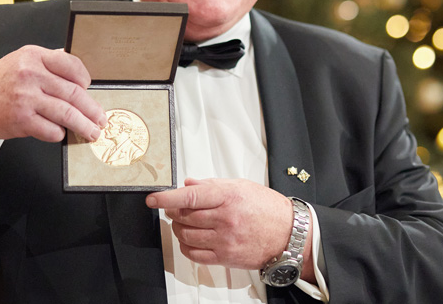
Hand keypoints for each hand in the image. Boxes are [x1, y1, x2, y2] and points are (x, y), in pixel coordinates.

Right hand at [0, 45, 107, 152]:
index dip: (85, 79)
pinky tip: (62, 133)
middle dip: (92, 109)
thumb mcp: (20, 62)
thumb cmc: (0, 84)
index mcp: (33, 56)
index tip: (90, 88)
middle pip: (73, 92)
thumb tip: (77, 70)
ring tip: (92, 131)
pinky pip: (52, 129)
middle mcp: (29, 74)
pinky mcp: (21, 120)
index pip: (71, 65)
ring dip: (84, 125)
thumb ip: (47, 62)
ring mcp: (25, 97)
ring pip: (66, 113)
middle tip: (101, 118)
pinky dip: (60, 133)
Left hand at [146, 178, 298, 269]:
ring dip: (179, 229)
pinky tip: (190, 239)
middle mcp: (225, 219)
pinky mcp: (225, 257)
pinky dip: (186, 246)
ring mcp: (225, 240)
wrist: (289, 233)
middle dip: (174, 212)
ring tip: (184, 223)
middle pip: (185, 216)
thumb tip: (189, 184)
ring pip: (186, 235)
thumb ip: (212, 185)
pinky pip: (195, 254)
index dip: (167, 197)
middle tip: (175, 208)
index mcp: (229, 197)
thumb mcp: (241, 186)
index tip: (154, 198)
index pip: (190, 197)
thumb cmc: (268, 209)